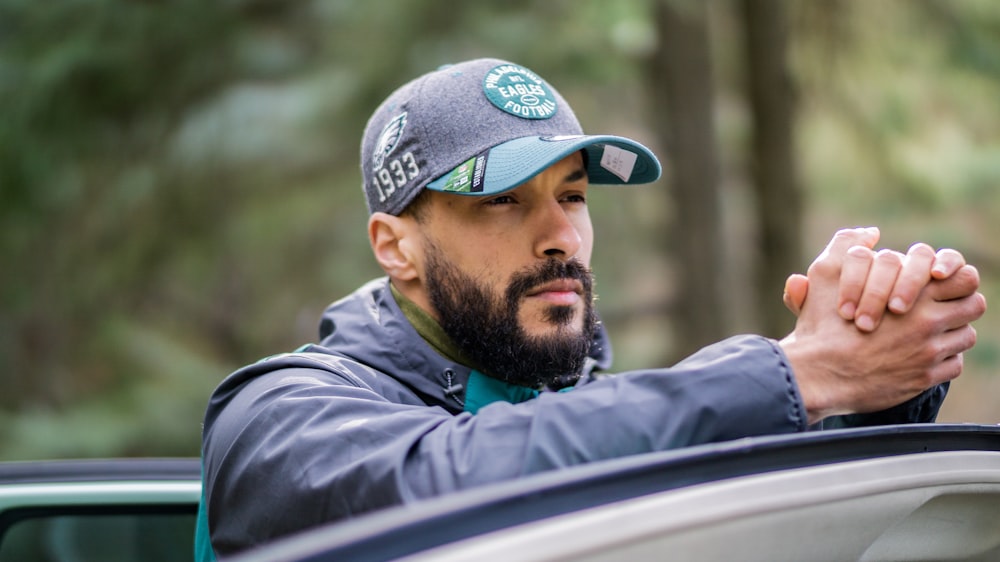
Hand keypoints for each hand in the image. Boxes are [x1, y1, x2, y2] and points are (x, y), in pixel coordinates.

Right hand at [779, 228, 985, 422]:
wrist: (818, 374)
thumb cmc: (821, 324)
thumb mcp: (825, 274)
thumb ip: (846, 245)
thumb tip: (870, 233)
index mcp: (912, 293)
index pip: (965, 277)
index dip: (957, 277)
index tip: (941, 281)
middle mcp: (927, 321)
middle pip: (974, 305)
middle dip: (961, 304)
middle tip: (943, 306)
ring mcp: (929, 352)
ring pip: (965, 336)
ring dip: (951, 333)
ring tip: (930, 333)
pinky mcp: (925, 378)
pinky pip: (953, 365)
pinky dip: (942, 361)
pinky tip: (920, 357)